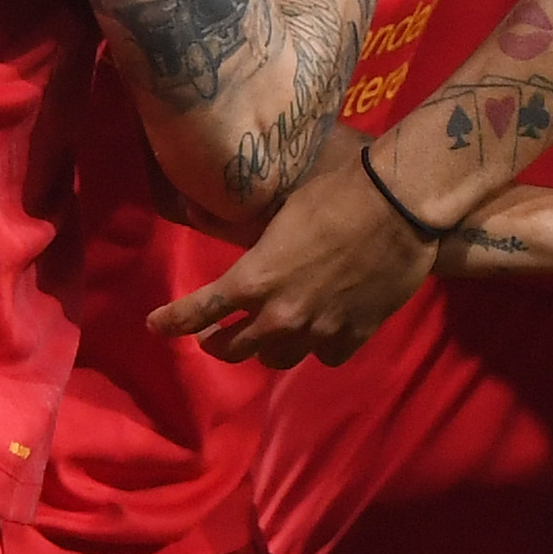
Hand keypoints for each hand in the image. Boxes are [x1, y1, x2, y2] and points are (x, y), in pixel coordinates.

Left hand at [152, 149, 431, 367]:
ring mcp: (318, 331)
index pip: (200, 310)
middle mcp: (281, 314)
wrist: (397, 208)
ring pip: (278, 359)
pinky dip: (320, 346)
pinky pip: (325, 356)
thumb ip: (248, 235)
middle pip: (234, 348)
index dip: (173, 320)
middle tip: (215, 338)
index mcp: (255, 279)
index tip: (155, 326)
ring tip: (272, 335)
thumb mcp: (278, 211)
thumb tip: (206, 220)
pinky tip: (324, 333)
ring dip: (269, 347)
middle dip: (219, 344)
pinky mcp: (353, 336)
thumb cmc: (335, 194)